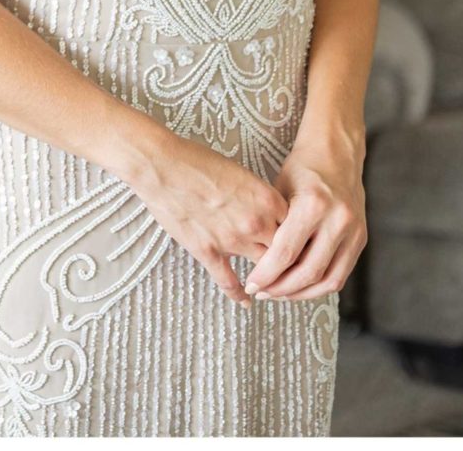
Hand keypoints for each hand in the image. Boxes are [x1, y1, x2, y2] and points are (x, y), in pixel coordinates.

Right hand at [131, 137, 287, 305]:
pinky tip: (245, 302)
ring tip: (273, 287)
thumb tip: (262, 210)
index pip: (299, 229)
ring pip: (264, 270)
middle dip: (291, 264)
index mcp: (268, 200)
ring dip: (269, 280)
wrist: (161, 165)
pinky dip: (238, 294)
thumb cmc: (196, 160)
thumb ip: (257, 196)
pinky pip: (228, 280)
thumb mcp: (240, 172)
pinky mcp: (208, 250)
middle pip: (287, 254)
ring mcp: (233, 240)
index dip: (301, 240)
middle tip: (293, 272)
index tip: (301, 247)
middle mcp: (257, 223)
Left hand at [243, 139, 367, 301]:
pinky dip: (320, 285)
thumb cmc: (301, 170)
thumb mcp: (278, 191)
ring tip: (278, 293)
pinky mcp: (362, 239)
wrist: (337, 154)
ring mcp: (354, 231)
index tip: (251, 284)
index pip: (286, 253)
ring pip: (329, 279)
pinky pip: (341, 273)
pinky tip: (299, 286)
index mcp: (313, 205)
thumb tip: (255, 263)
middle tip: (261, 292)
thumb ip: (272, 226)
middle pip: (308, 271)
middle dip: (282, 288)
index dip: (266, 274)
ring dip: (302, 293)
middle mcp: (338, 220)